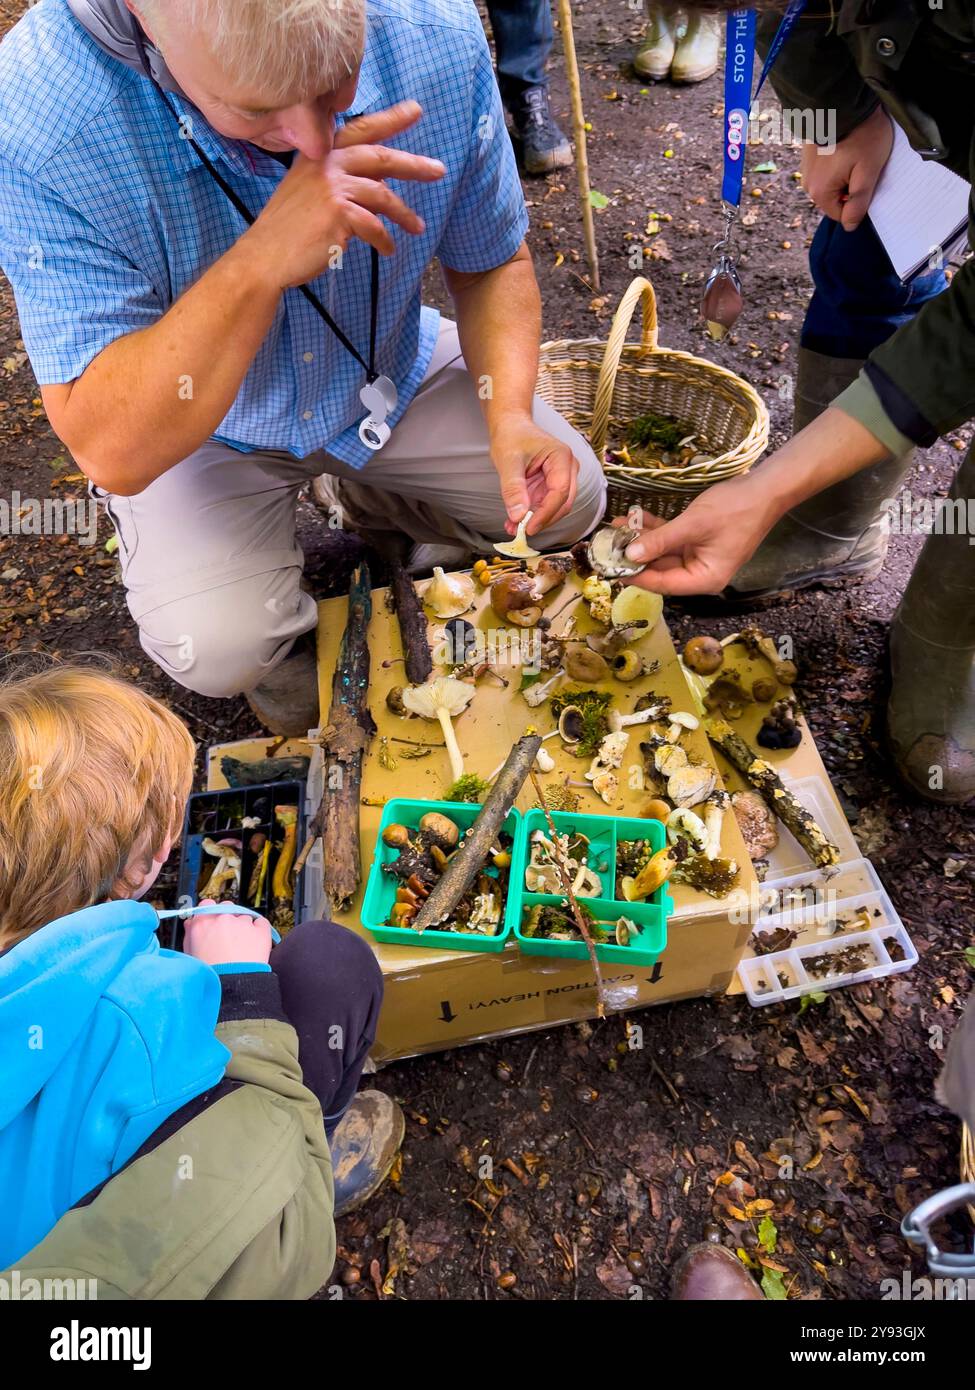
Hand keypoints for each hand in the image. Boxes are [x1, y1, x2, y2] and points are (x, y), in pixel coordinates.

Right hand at [182, 900, 273, 967]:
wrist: (232, 987)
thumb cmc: (210, 974)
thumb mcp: (190, 954)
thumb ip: (190, 934)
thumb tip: (191, 922)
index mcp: (203, 923)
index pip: (207, 904)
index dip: (211, 912)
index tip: (214, 920)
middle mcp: (222, 918)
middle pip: (227, 907)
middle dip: (228, 918)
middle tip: (228, 936)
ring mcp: (242, 922)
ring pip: (243, 917)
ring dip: (243, 927)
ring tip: (241, 948)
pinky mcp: (260, 930)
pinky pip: (260, 923)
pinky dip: (259, 930)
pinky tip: (253, 944)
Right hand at [239, 101, 445, 288]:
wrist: (264, 256)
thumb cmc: (287, 231)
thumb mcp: (308, 193)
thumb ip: (339, 183)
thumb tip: (376, 188)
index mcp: (319, 156)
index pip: (359, 131)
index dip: (389, 120)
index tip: (415, 110)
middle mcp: (326, 165)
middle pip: (380, 158)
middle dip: (413, 165)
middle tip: (439, 170)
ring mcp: (332, 187)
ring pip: (383, 195)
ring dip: (405, 214)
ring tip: (419, 228)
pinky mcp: (339, 213)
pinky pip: (374, 226)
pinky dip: (385, 240)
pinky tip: (389, 250)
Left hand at [490, 415, 579, 534]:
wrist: (511, 426)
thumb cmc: (512, 436)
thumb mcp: (508, 461)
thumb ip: (513, 489)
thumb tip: (518, 515)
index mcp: (561, 458)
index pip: (560, 492)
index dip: (546, 513)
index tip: (528, 527)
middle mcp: (567, 469)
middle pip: (563, 503)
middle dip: (543, 520)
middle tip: (522, 532)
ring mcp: (561, 478)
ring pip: (555, 507)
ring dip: (536, 520)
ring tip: (513, 527)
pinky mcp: (551, 485)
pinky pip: (545, 505)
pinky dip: (531, 515)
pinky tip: (514, 521)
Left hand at [617, 474, 782, 595]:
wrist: (765, 488)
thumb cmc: (735, 509)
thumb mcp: (693, 525)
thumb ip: (660, 541)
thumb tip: (630, 555)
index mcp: (705, 579)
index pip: (662, 584)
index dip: (635, 575)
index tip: (609, 566)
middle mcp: (700, 573)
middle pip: (660, 570)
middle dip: (634, 555)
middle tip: (607, 544)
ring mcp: (699, 556)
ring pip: (662, 553)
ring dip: (641, 540)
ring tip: (615, 527)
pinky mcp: (697, 541)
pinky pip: (671, 540)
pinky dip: (654, 530)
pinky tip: (633, 519)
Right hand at [800, 105, 892, 228]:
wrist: (844, 99)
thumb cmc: (861, 136)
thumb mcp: (868, 172)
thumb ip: (859, 203)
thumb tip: (850, 226)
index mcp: (820, 193)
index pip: (842, 214)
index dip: (858, 200)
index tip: (867, 177)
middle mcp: (807, 184)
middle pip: (836, 198)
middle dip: (851, 185)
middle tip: (863, 162)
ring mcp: (806, 168)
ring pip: (831, 183)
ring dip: (845, 172)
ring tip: (855, 150)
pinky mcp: (808, 154)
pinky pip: (826, 168)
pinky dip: (837, 161)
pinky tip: (846, 144)